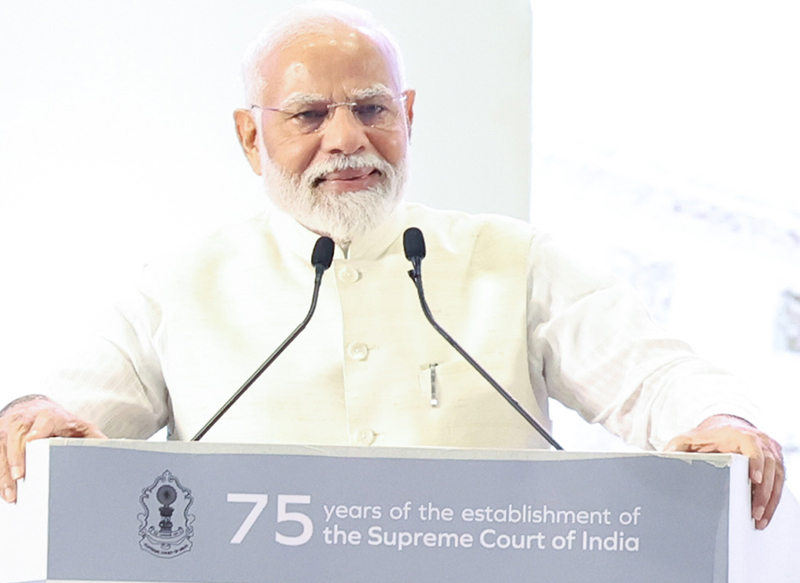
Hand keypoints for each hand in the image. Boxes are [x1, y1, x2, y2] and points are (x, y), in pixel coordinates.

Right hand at [0, 395, 105, 503]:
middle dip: (16, 456)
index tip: (32, 441)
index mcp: (48, 416)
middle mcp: (25, 419)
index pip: (42, 420)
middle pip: (16, 435)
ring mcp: (8, 427)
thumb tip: (110, 450)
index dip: (37, 430)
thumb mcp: (79, 425)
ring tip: (10, 493)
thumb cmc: (59, 421)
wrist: (36, 408)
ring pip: (1, 447)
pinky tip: (3, 489)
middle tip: (19, 476)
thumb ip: (92, 437)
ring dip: (4, 471)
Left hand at [665, 414, 783, 529]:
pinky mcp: (776, 462)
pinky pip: (780, 482)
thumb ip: (676, 447)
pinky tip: (765, 515)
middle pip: (769, 466)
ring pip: (777, 477)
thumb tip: (663, 458)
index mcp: (739, 435)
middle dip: (763, 492)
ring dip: (770, 500)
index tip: (754, 479)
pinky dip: (774, 499)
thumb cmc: (706, 437)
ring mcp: (770, 452)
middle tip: (754, 512)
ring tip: (759, 519)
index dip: (756, 462)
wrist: (724, 429)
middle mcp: (760, 441)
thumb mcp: (688, 439)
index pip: (753, 447)